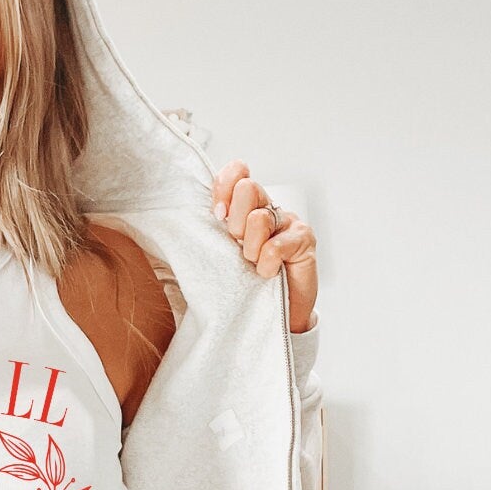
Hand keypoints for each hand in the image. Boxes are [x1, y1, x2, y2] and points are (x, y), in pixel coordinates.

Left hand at [211, 160, 317, 334]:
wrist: (274, 317)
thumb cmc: (245, 286)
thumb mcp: (222, 256)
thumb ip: (212, 233)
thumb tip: (186, 217)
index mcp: (246, 207)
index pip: (237, 173)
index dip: (224, 187)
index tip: (218, 215)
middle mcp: (269, 208)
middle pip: (247, 189)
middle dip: (235, 223)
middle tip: (239, 248)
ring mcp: (288, 222)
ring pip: (259, 219)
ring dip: (251, 249)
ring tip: (254, 265)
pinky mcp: (304, 239)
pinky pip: (274, 246)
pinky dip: (267, 264)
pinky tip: (269, 274)